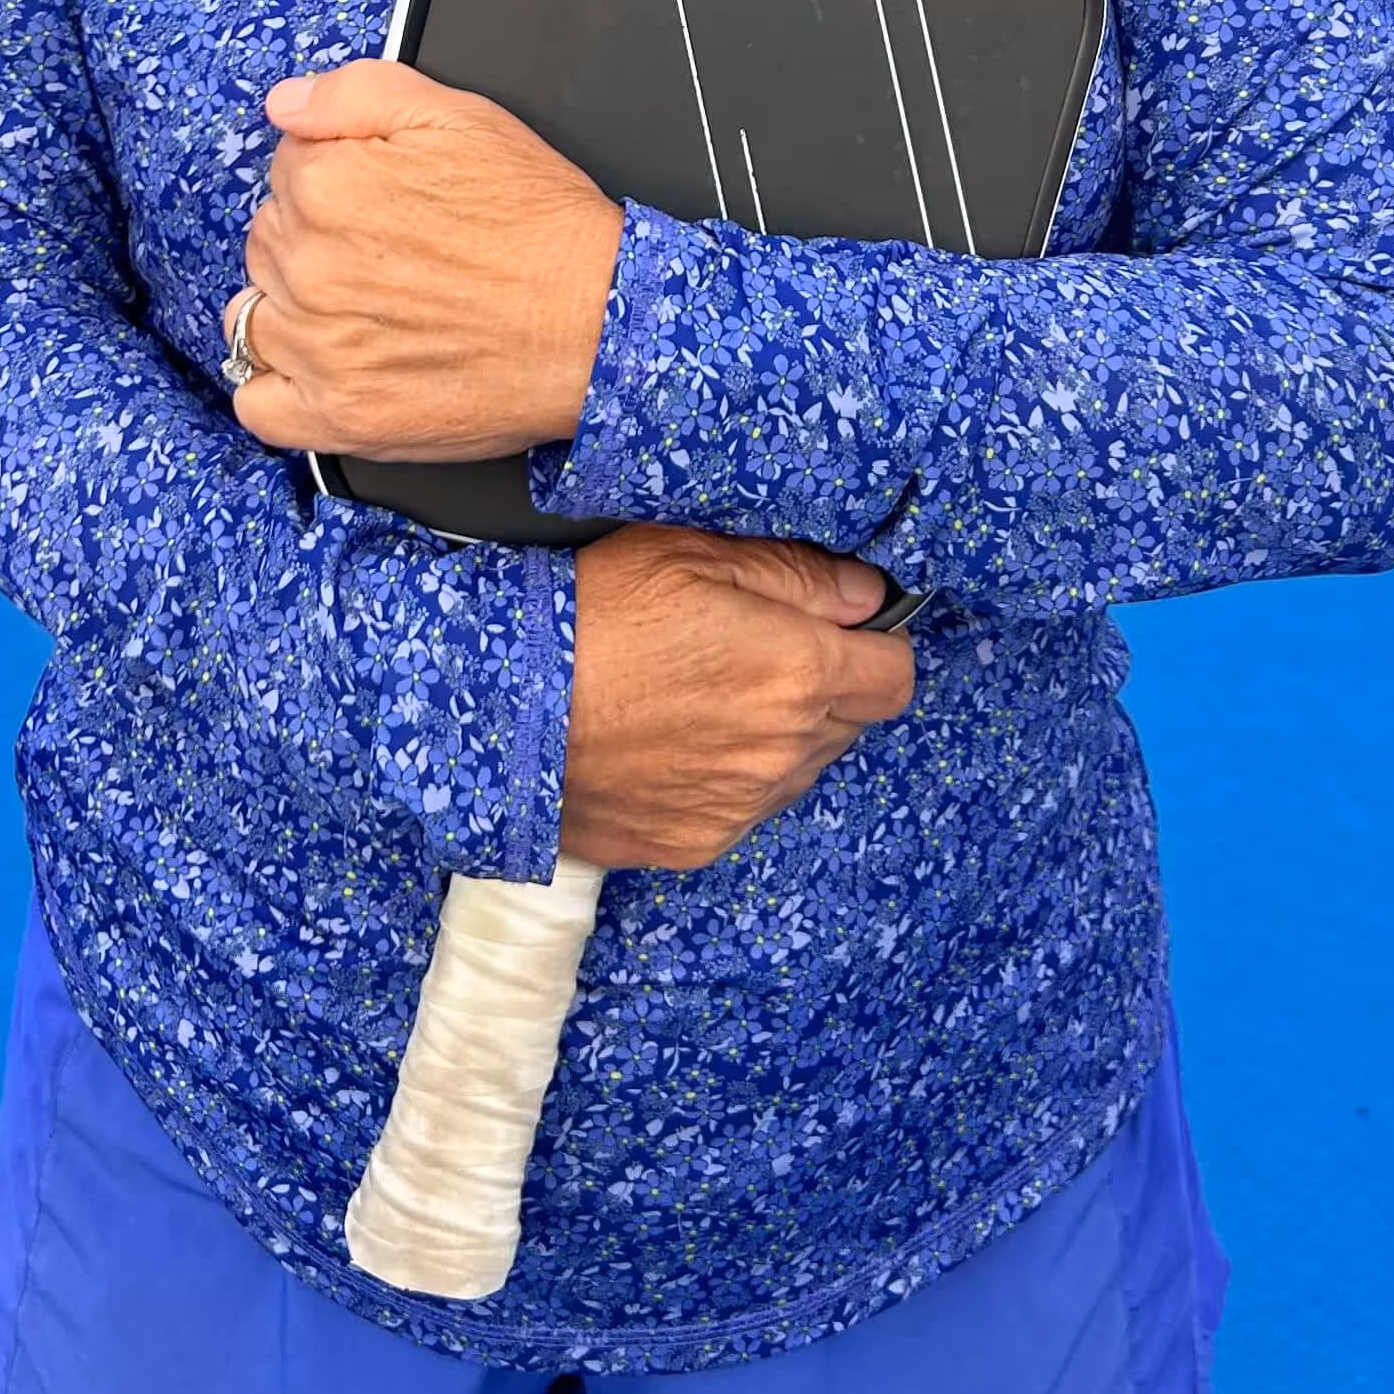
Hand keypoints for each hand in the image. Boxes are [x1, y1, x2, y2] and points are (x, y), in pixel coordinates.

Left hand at [226, 61, 623, 464]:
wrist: (598, 325)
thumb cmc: (540, 223)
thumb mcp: (462, 117)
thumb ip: (358, 92)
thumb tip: (286, 104)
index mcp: (326, 184)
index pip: (288, 168)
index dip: (339, 176)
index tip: (385, 197)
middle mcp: (307, 266)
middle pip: (269, 239)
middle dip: (315, 239)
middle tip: (391, 253)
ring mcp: (317, 348)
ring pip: (255, 314)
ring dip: (292, 308)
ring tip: (362, 310)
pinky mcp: (336, 417)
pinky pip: (256, 403)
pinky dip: (277, 387)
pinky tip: (323, 368)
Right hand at [558, 528, 915, 871]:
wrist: (499, 706)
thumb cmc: (590, 613)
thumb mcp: (691, 552)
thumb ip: (797, 572)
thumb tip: (866, 592)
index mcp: (798, 671)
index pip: (895, 674)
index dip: (874, 645)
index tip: (839, 630)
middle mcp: (784, 750)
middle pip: (852, 723)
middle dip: (826, 687)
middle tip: (757, 653)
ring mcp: (741, 805)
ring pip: (801, 769)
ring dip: (780, 736)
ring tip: (706, 696)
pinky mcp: (697, 842)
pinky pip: (746, 808)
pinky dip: (728, 778)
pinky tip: (675, 741)